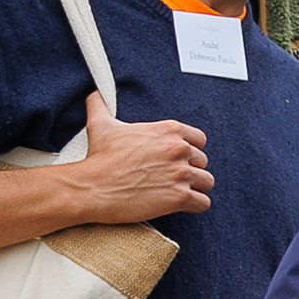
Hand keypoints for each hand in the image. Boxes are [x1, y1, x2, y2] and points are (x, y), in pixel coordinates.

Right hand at [64, 93, 212, 223]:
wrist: (92, 187)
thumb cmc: (99, 157)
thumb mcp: (101, 125)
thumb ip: (102, 106)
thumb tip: (94, 93)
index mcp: (169, 130)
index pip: (199, 140)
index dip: (188, 151)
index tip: (174, 159)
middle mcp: (179, 149)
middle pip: (202, 162)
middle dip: (189, 171)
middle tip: (170, 178)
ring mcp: (181, 173)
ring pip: (206, 182)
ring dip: (195, 188)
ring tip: (176, 191)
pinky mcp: (180, 196)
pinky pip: (203, 203)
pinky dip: (194, 205)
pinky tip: (181, 205)